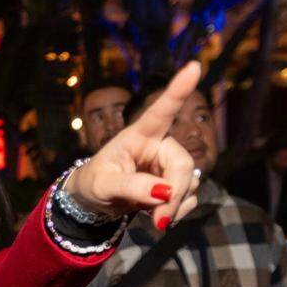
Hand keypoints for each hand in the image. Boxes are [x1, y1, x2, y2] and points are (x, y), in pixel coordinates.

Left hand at [65, 61, 203, 228]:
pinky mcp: (174, 184)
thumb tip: (163, 192)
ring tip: (153, 219)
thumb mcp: (103, 185)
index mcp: (138, 136)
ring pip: (189, 183)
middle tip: (159, 220)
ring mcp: (168, 165)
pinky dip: (177, 212)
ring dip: (174, 206)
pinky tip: (160, 217)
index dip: (177, 90)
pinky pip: (189, 198)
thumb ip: (130, 187)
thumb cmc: (93, 184)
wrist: (93, 203)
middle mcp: (158, 145)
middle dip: (175, 193)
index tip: (194, 67)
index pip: (159, 111)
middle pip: (182, 164)